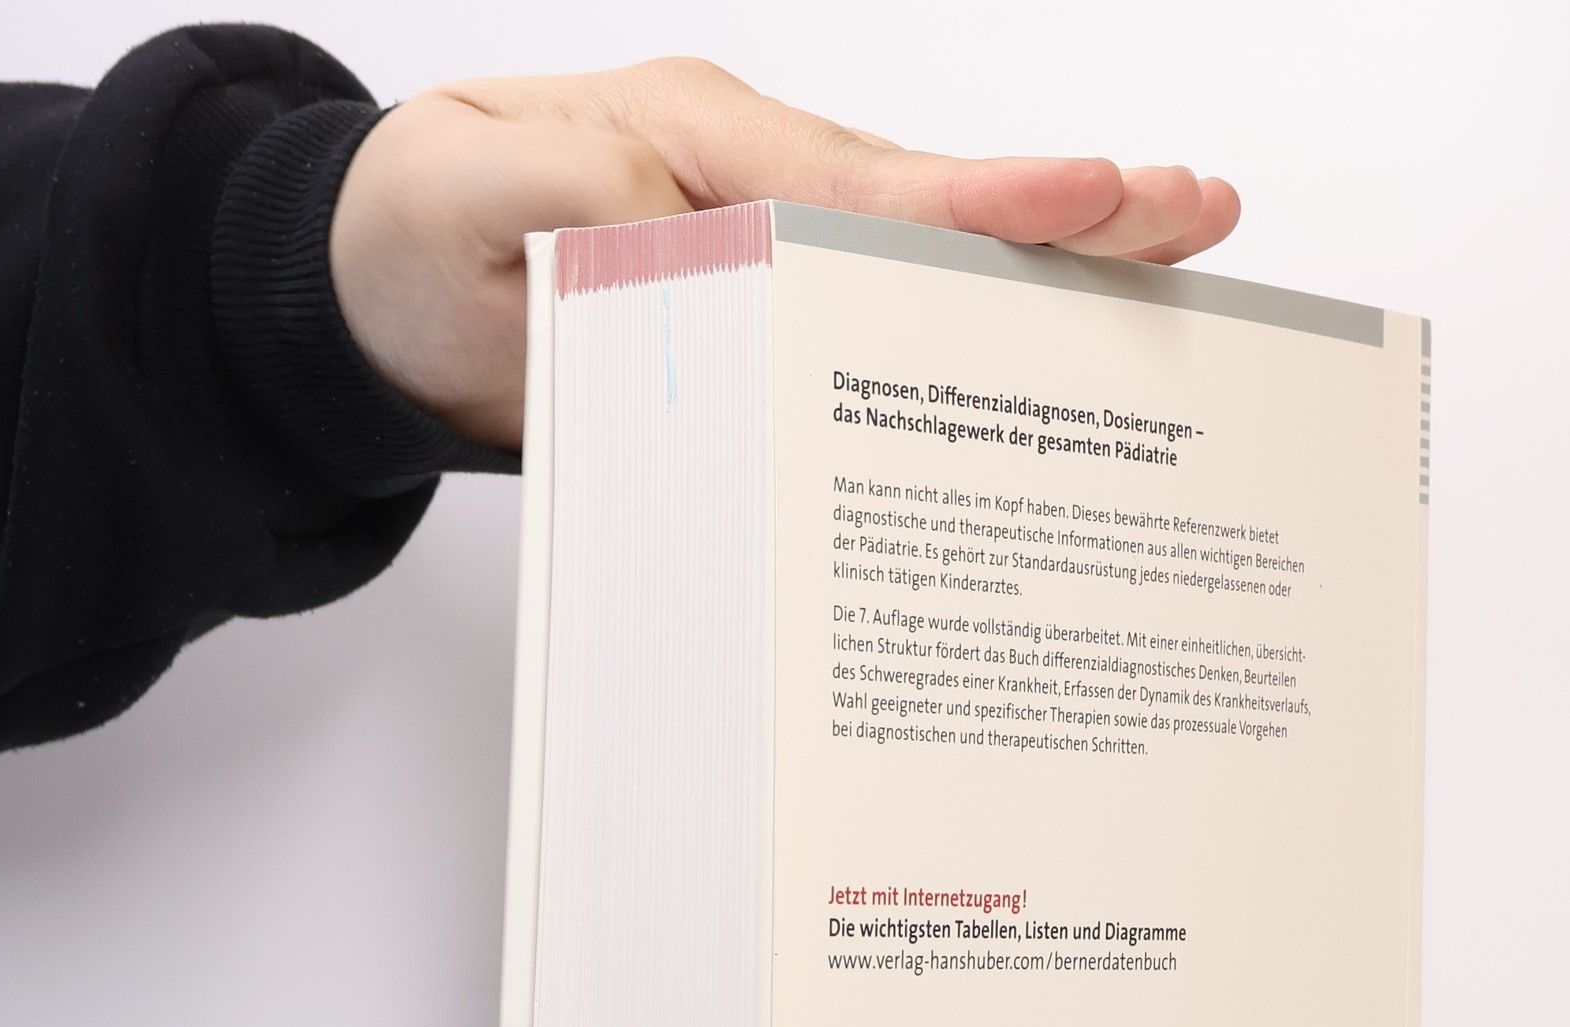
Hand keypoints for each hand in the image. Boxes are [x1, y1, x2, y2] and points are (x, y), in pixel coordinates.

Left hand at [329, 58, 1240, 449]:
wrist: (380, 299)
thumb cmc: (420, 239)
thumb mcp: (463, 198)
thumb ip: (572, 197)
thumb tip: (699, 224)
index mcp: (695, 145)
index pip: (858, 184)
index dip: (975, 205)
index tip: (1082, 200)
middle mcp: (756, 185)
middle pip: (934, 208)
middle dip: (1069, 213)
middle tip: (1190, 210)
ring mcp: (774, 246)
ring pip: (933, 258)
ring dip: (1055, 265)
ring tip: (1172, 250)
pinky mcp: (770, 311)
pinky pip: (889, 317)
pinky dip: (984, 322)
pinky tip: (1056, 338)